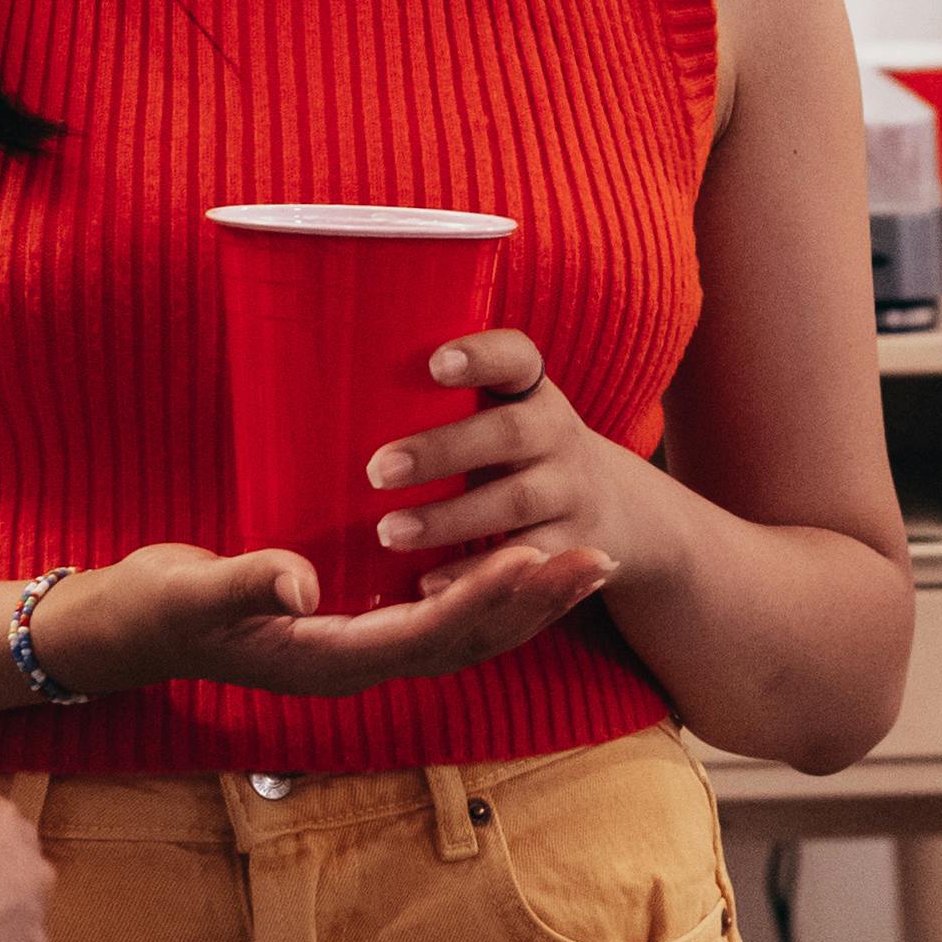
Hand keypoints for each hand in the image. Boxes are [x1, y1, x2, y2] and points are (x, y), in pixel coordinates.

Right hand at [40, 532, 615, 700]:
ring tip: (589, 563)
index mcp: (326, 661)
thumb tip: (303, 583)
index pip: (427, 634)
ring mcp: (358, 650)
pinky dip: (489, 592)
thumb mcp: (190, 594)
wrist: (124, 629)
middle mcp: (355, 665)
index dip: (485, 600)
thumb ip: (245, 584)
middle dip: (535, 602)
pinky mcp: (355, 626)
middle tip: (600, 558)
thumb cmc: (154, 608)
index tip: (536, 558)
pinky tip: (523, 561)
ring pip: (465, 633)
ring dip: (529, 601)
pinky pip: (441, 617)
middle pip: (466, 641)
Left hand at [368, 332, 673, 600]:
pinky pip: (526, 561)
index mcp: (532, 393)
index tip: (435, 364)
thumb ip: (441, 405)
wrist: (617, 510)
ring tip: (388, 532)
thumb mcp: (503, 416)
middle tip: (377, 469)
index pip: (516, 358)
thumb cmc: (518, 456)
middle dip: (443, 451)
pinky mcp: (576, 547)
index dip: (481, 357)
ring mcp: (572, 492)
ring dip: (449, 519)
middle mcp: (558, 435)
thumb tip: (324, 388)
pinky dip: (476, 573)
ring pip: (514, 502)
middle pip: (508, 434)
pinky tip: (427, 584)